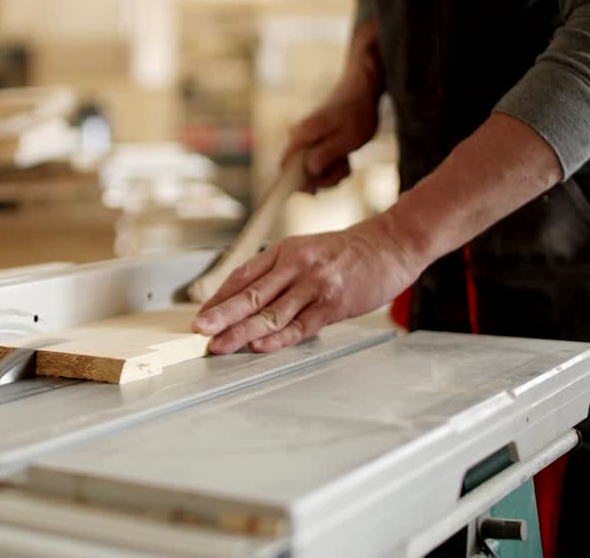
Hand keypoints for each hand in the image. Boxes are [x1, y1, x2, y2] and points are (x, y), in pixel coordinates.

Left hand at [192, 212, 423, 353]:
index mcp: (284, 251)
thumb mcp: (306, 251)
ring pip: (271, 313)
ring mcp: (314, 285)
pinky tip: (259, 346)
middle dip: (221, 315)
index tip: (200, 316)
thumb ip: (278, 272)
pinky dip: (278, 338)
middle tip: (199, 330)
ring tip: (220, 346)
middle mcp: (295, 265)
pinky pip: (301, 325)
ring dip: (242, 332)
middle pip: (251, 295)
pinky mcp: (334, 304)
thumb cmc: (347, 251)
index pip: (242, 276)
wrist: (390, 244)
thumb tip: (245, 297)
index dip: (218, 298)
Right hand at [286, 19, 383, 192]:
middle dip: (322, 179)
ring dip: (331, 174)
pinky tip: (345, 159)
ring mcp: (304, 143)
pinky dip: (333, 167)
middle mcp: (297, 140)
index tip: (315, 191)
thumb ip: (326, 154)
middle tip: (343, 168)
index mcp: (301, 136)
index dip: (294, 185)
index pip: (285, 169)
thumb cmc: (357, 113)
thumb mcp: (347, 138)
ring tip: (346, 161)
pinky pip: (319, 166)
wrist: (362, 90)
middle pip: (299, 174)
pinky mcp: (312, 145)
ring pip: (311, 172)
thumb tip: (308, 170)